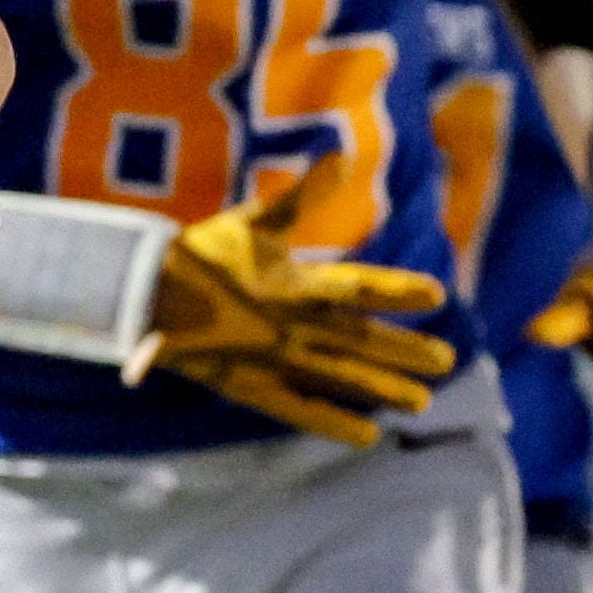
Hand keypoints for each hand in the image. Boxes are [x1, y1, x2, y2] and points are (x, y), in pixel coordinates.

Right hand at [135, 203, 458, 446]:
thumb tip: (341, 155)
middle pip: (361, 341)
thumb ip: (300, 195)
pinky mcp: (253, 388)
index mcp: (294, 282)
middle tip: (446, 362)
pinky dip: (334, 424)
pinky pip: (301, 411)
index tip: (437, 296)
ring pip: (340, 380)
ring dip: (382, 391)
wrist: (146, 297)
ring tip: (421, 403)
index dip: (398, 291)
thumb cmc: (203, 255)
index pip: (359, 286)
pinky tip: (368, 437)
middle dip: (406, 351)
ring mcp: (273, 361)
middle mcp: (290, 325)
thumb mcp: (254, 222)